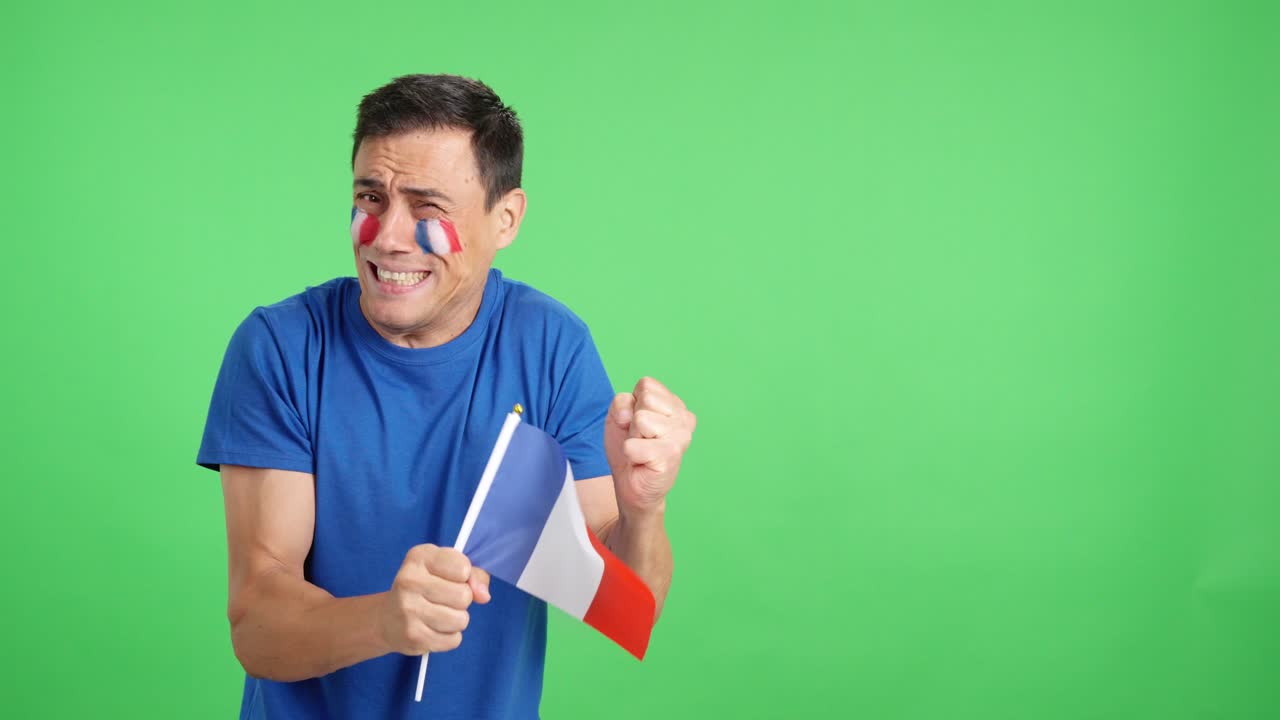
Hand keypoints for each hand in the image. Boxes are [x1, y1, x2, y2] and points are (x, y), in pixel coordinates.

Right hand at [378, 544, 490, 654]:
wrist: (387, 618)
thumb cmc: (425, 588)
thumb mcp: (447, 568)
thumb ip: (474, 574)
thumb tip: (483, 595)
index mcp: (419, 557)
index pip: (463, 568)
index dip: (465, 576)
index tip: (450, 578)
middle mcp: (409, 580)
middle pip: (464, 596)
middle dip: (462, 600)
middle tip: (444, 599)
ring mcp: (408, 610)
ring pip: (461, 620)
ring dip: (457, 620)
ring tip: (439, 614)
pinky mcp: (413, 636)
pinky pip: (453, 640)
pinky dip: (449, 637)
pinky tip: (433, 629)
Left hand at [604, 377, 696, 515]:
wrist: (631, 485)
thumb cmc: (629, 449)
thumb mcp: (618, 417)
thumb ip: (621, 402)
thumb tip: (630, 414)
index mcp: (675, 404)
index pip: (646, 384)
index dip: (633, 404)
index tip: (638, 424)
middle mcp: (684, 418)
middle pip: (646, 398)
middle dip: (633, 420)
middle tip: (640, 439)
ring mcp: (681, 436)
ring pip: (641, 418)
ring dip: (633, 437)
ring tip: (642, 450)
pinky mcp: (670, 455)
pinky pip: (633, 445)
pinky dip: (630, 454)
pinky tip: (643, 462)